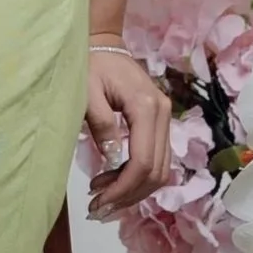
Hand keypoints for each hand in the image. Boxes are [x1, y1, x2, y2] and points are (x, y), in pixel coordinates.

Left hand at [82, 46, 171, 219]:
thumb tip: (112, 161)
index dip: (124, 188)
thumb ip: (101, 125)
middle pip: (156, 171)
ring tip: (102, 196)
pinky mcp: (160, 123)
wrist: (104, 45)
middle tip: (98, 208)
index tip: (100, 203)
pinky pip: (156, 159)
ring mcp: (165, 119)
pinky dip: (137, 177)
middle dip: (128, 195)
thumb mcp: (86, 92)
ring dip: (133, 190)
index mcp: (146, 106)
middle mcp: (164, 114)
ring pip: (160, 170)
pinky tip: (112, 180)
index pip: (143, 161)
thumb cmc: (91, 66)